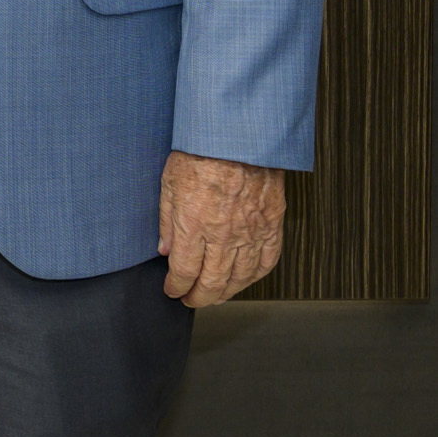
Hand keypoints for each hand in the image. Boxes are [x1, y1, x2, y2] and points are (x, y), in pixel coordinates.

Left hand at [158, 150, 283, 306]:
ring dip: (226, 292)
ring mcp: (252, 232)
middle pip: (213, 282)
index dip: (177, 287)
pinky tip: (245, 279)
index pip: (185, 272)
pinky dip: (255, 276)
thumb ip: (166, 221)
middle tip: (191, 301)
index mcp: (195, 225)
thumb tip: (165, 250)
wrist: (237, 135)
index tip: (172, 290)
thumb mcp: (168, 182)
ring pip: (241, 277)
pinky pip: (267, 261)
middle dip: (199, 297)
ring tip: (214, 296)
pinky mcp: (272, 225)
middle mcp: (224, 234)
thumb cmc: (200, 152)